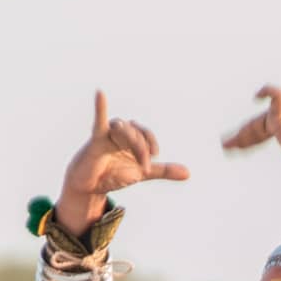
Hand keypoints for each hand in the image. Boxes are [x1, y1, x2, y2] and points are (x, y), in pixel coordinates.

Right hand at [55, 91, 189, 235]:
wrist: (91, 186)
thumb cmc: (114, 174)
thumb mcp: (144, 173)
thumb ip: (164, 171)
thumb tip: (188, 173)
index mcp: (132, 139)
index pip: (145, 134)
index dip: (151, 143)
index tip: (154, 158)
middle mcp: (121, 133)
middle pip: (135, 132)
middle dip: (143, 149)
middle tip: (145, 166)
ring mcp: (109, 135)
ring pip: (123, 129)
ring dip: (133, 142)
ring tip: (138, 162)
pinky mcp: (96, 140)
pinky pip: (99, 121)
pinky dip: (100, 107)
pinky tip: (100, 94)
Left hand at [222, 85, 280, 203]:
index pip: (272, 125)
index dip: (255, 136)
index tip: (241, 146)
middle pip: (261, 125)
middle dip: (244, 136)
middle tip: (228, 145)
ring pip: (257, 124)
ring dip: (241, 135)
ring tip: (227, 145)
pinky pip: (274, 97)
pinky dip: (268, 91)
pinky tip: (256, 95)